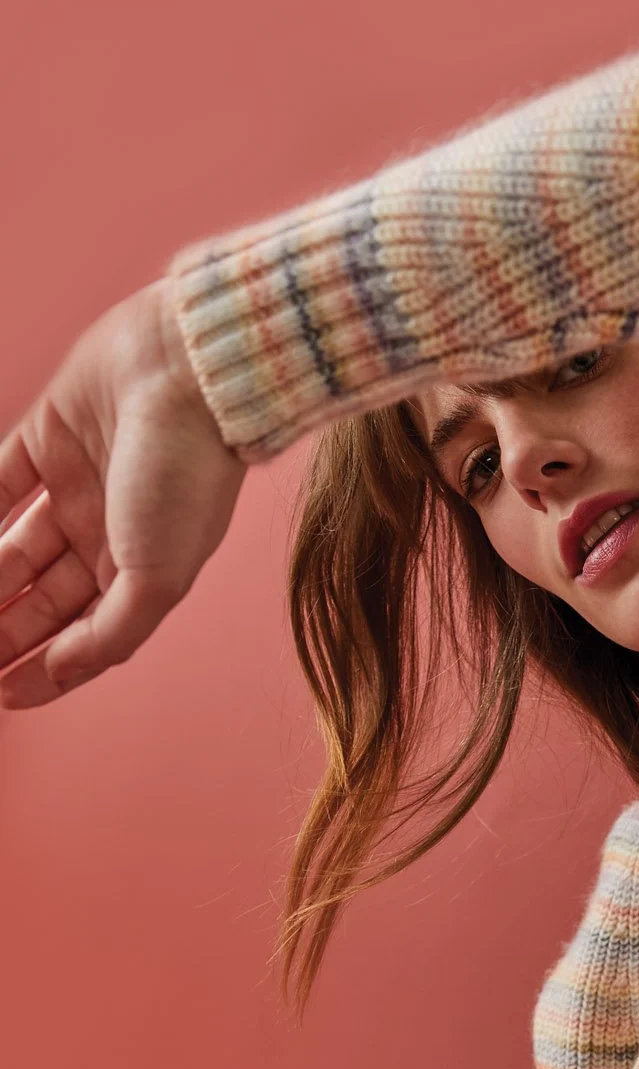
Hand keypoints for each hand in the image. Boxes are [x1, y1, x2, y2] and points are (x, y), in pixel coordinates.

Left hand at [0, 279, 245, 708]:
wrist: (190, 375)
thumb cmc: (189, 478)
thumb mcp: (158, 580)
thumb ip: (108, 636)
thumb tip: (57, 674)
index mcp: (141, 575)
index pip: (81, 637)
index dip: (40, 670)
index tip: (1, 694)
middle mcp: (107, 537)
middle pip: (40, 599)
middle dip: (3, 631)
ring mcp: (76, 487)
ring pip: (13, 549)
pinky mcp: (47, 438)